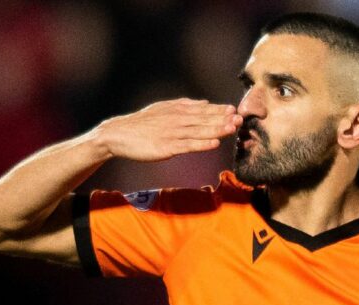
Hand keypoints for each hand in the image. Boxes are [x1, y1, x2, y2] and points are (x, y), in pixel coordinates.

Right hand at [93, 98, 241, 161]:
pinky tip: (214, 144)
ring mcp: (172, 133)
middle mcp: (177, 120)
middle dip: (223, 119)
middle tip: (241, 118)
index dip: (219, 110)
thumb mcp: (163, 109)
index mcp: (177, 110)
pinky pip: (187, 146)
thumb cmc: (142, 124)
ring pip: (199, 132)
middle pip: (204, 119)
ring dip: (217, 130)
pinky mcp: (166, 147)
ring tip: (232, 129)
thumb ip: (185, 106)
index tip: (236, 110)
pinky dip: (201, 145)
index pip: (203, 110)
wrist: (118, 135)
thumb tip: (205, 103)